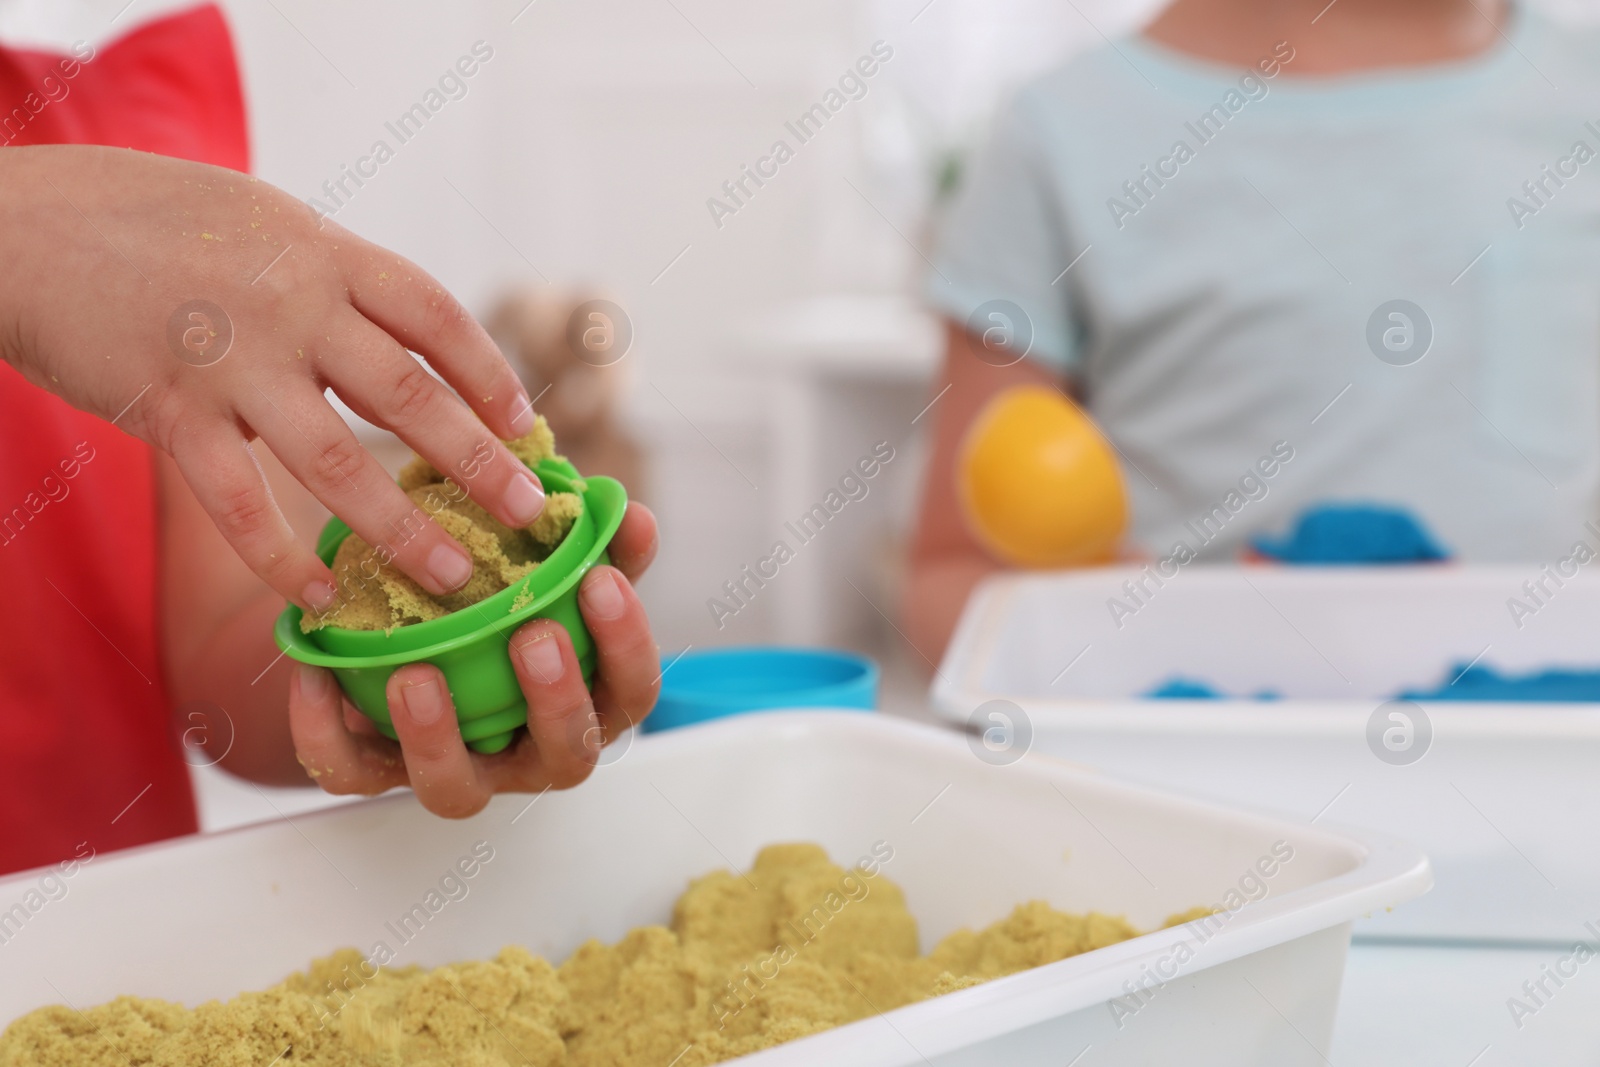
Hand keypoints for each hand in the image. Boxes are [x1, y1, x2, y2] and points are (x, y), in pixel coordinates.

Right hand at [0, 144, 544, 610]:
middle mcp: (290, 302)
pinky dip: (281, 555)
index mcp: (324, 251)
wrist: (21, 224)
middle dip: (479, 462)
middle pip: (410, 394)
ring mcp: (230, 359)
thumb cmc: (156, 223)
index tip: (529, 428)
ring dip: (402, 528)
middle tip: (527, 514)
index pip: (435, 317)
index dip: (490, 376)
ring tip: (454, 576)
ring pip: (337, 460)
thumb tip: (412, 361)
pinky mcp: (168, 410)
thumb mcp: (267, 227)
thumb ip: (337, 288)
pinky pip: (238, 501)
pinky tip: (319, 595)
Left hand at [288, 502, 659, 814]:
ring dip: (438, 739)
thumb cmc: (507, 606)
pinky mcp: (382, 774)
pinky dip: (326, 731)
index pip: (632, 692)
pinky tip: (316, 673)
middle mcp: (532, 754)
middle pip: (566, 755)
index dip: (625, 644)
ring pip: (457, 791)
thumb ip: (597, 548)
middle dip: (555, 699)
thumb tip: (631, 513)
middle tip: (535, 635)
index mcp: (589, 703)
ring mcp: (460, 772)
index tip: (600, 581)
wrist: (408, 636)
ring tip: (417, 675)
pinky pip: (352, 773)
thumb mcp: (555, 573)